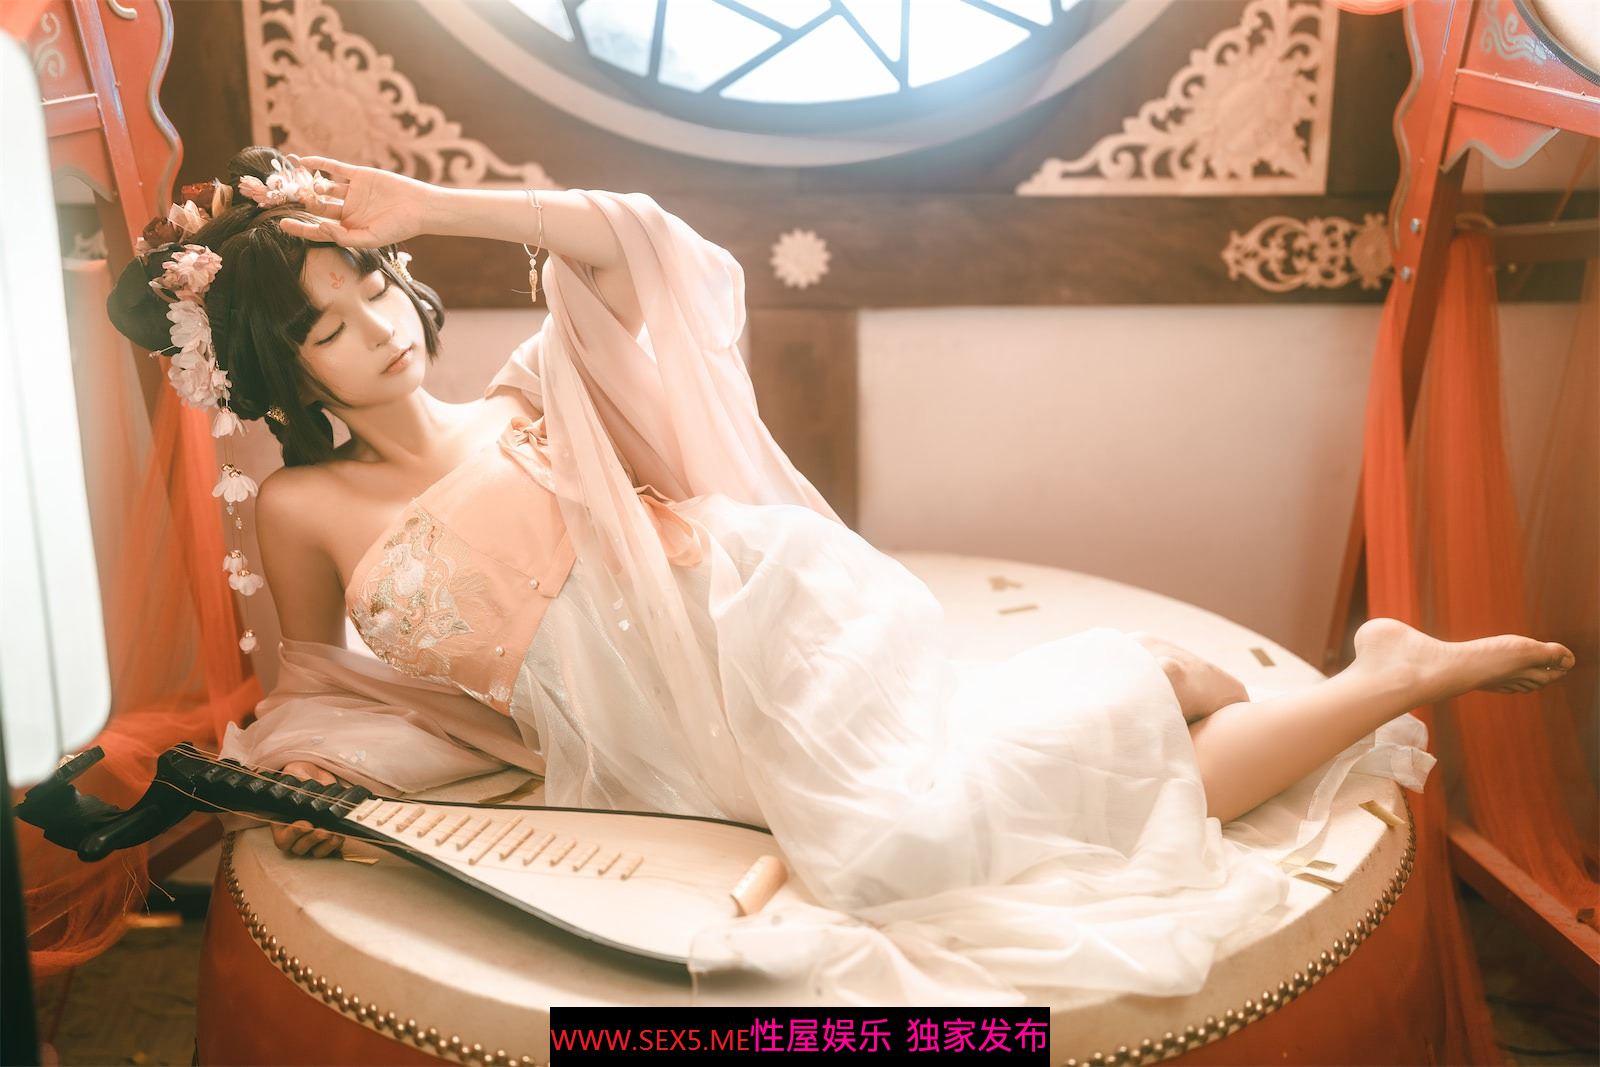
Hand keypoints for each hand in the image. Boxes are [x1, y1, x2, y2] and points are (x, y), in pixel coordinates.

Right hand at [271, 760, 346, 857]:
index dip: (293, 834)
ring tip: (334, 832)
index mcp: (281, 822)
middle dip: (312, 840)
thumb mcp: (295, 772)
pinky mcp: (329, 839)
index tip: (306, 824)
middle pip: (299, 848)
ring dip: (325, 845)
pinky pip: (332, 850)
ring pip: (316, 852)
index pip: (282, 838)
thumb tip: (302, 782)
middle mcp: (296, 835)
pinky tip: (341, 835)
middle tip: (323, 830)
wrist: (322, 776)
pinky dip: (336, 845)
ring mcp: (313, 839)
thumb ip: (295, 778)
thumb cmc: (303, 775)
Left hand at [274, 153, 434, 247]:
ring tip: (306, 187)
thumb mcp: (371, 239)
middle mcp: (348, 210)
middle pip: (318, 207)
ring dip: (313, 186)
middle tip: (293, 199)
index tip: (282, 224)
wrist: (420, 207)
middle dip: (305, 203)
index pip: (319, 229)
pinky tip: (301, 161)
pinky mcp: (359, 175)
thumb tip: (321, 228)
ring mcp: (353, 191)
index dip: (301, 228)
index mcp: (350, 228)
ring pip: (325, 187)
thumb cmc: (399, 228)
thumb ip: (345, 237)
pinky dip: (318, 163)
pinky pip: (335, 168)